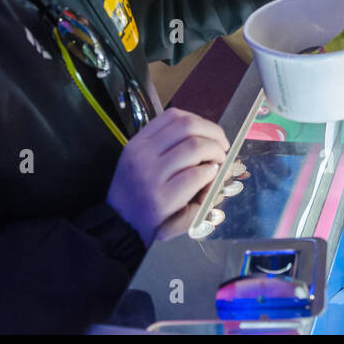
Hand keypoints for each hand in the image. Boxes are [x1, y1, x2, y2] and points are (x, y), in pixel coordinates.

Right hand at [106, 107, 229, 245]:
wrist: (121, 227)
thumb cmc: (137, 193)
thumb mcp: (142, 161)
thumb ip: (167, 146)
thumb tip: (206, 137)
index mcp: (138, 143)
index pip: (173, 116)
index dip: (200, 121)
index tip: (211, 134)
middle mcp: (142, 155)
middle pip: (188, 127)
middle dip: (214, 133)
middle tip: (222, 148)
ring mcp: (150, 177)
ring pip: (195, 147)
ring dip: (215, 152)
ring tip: (218, 164)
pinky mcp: (161, 199)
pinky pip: (196, 175)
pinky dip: (210, 173)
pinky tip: (210, 178)